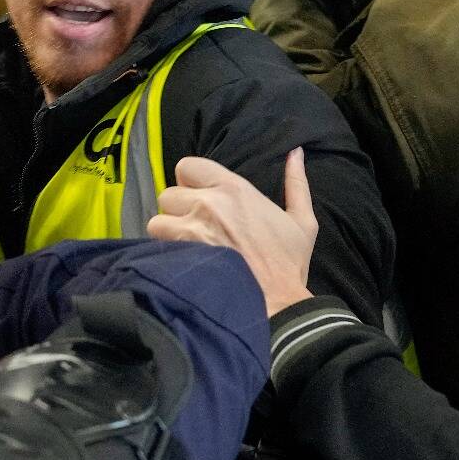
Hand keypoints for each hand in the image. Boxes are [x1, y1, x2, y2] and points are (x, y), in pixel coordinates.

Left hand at [148, 149, 316, 315]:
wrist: (277, 306)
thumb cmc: (289, 265)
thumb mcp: (302, 221)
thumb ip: (296, 184)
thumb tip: (296, 154)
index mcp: (234, 189)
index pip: (187, 166)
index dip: (189, 181)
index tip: (198, 197)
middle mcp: (207, 203)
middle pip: (168, 194)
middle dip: (178, 210)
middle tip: (194, 227)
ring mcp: (190, 230)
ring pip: (157, 221)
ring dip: (167, 233)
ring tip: (185, 248)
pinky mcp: (178, 256)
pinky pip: (155, 246)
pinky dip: (164, 254)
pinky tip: (182, 264)